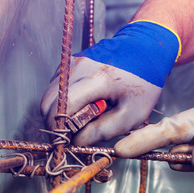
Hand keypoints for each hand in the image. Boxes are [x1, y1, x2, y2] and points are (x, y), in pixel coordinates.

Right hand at [41, 21, 180, 145]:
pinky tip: (81, 105)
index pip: (62, 108)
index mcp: (97, 80)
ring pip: (49, 94)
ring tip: (79, 120)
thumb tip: (77, 141)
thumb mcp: (131, 114)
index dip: (59, 130)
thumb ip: (102, 131)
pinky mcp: (70, 62)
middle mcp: (79, 67)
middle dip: (55, 124)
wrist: (146, 49)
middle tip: (71, 135)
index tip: (66, 143)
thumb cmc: (143, 83)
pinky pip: (56, 86)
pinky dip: (61, 100)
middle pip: (48, 103)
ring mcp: (72, 63)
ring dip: (57, 112)